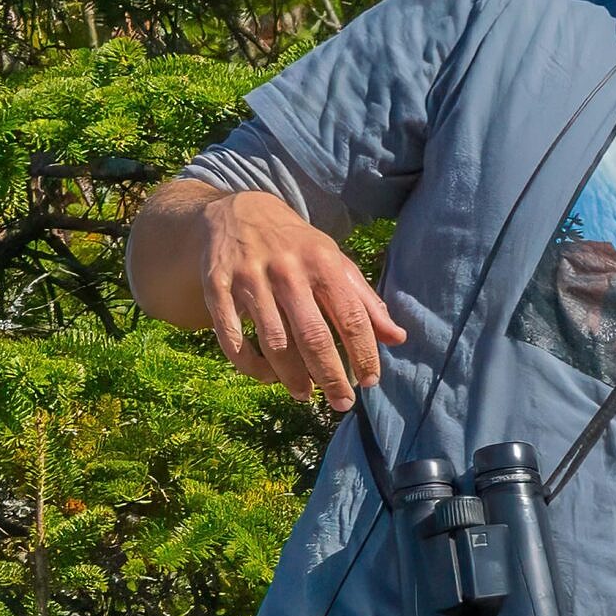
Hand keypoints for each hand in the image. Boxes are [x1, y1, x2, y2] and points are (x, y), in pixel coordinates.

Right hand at [200, 190, 406, 410]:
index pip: (350, 316)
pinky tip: (266, 377)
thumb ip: (365, 301)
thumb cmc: (297, 246)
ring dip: (291, 377)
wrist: (239, 212)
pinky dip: (250, 365)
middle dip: (330, 376)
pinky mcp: (217, 287)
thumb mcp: (334, 262)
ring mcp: (249, 278)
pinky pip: (232, 338)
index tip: (371, 382)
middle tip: (342, 403)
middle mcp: (287, 270)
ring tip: (305, 394)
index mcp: (323, 262)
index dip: (364, 353)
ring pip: (273, 343)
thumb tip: (398, 338)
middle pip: (312, 335)